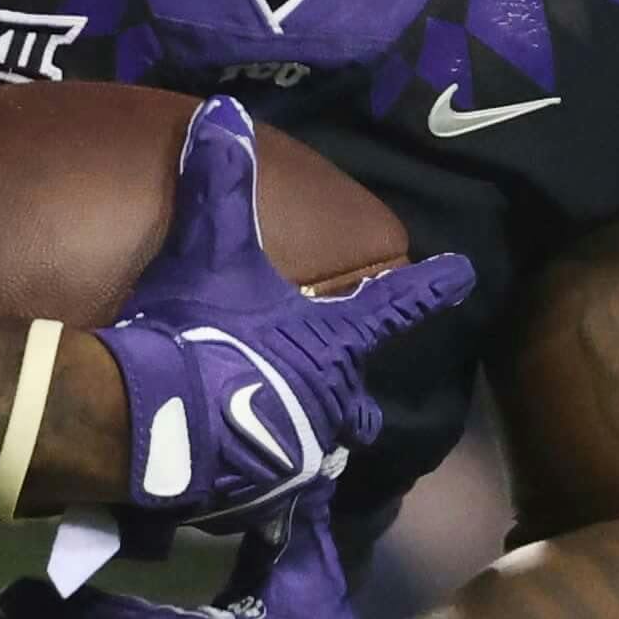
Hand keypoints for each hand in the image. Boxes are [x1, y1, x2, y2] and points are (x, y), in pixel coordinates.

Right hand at [87, 99, 472, 546]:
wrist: (156, 424)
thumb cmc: (199, 331)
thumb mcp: (209, 249)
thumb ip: (219, 184)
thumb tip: (223, 112)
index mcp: (330, 343)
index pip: (392, 304)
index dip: (428, 286)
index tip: (463, 274)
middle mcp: (330, 403)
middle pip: (359, 405)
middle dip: (356, 403)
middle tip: (354, 404)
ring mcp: (299, 457)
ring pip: (318, 456)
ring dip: (303, 448)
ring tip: (276, 448)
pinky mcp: (262, 501)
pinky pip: (272, 506)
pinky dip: (260, 505)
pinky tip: (236, 504)